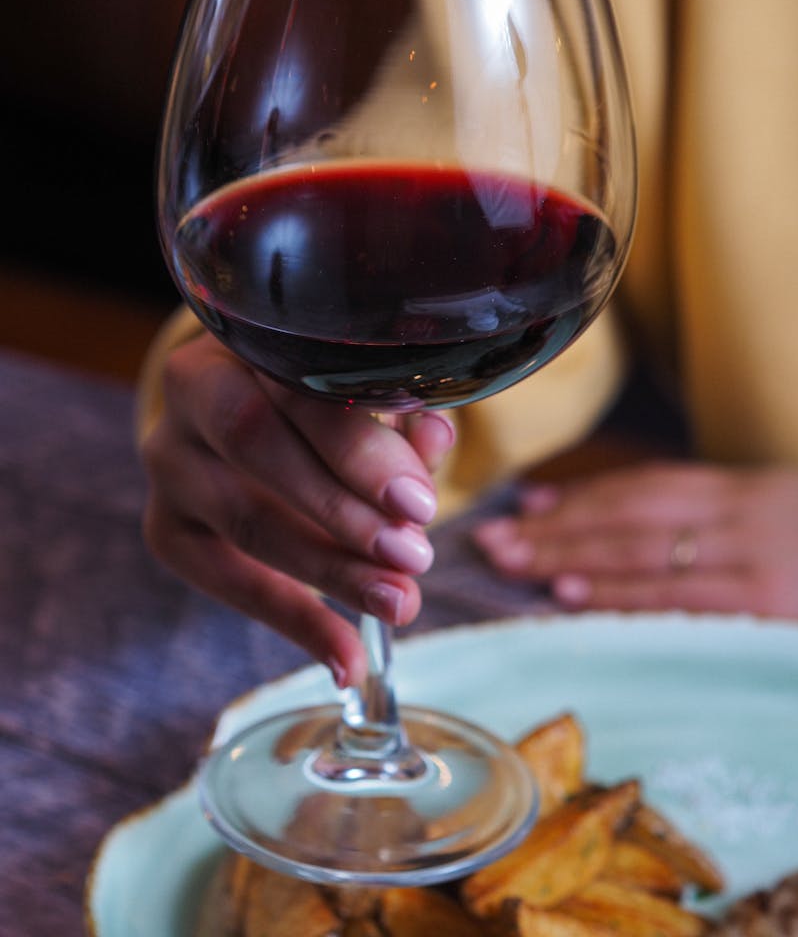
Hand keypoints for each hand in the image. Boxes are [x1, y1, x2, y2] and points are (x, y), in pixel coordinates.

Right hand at [141, 333, 454, 686]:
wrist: (242, 403)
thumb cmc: (319, 394)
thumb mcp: (360, 390)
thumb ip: (397, 413)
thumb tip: (432, 441)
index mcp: (245, 337)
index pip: (294, 387)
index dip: (356, 446)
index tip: (418, 501)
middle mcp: (191, 392)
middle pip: (258, 445)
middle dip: (343, 509)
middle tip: (412, 556)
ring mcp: (169, 462)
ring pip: (245, 519)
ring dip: (330, 571)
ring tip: (399, 602)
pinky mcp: (166, 526)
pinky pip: (227, 581)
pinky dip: (294, 623)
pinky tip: (347, 661)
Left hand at [472, 460, 797, 618]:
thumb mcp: (774, 519)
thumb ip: (709, 521)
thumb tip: (621, 526)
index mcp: (744, 493)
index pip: (645, 491)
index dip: (580, 498)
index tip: (524, 507)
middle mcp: (743, 518)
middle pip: (630, 518)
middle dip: (556, 529)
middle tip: (492, 539)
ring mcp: (753, 562)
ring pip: (641, 554)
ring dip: (567, 559)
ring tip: (512, 562)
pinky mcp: (762, 608)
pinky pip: (673, 601)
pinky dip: (615, 597)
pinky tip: (568, 596)